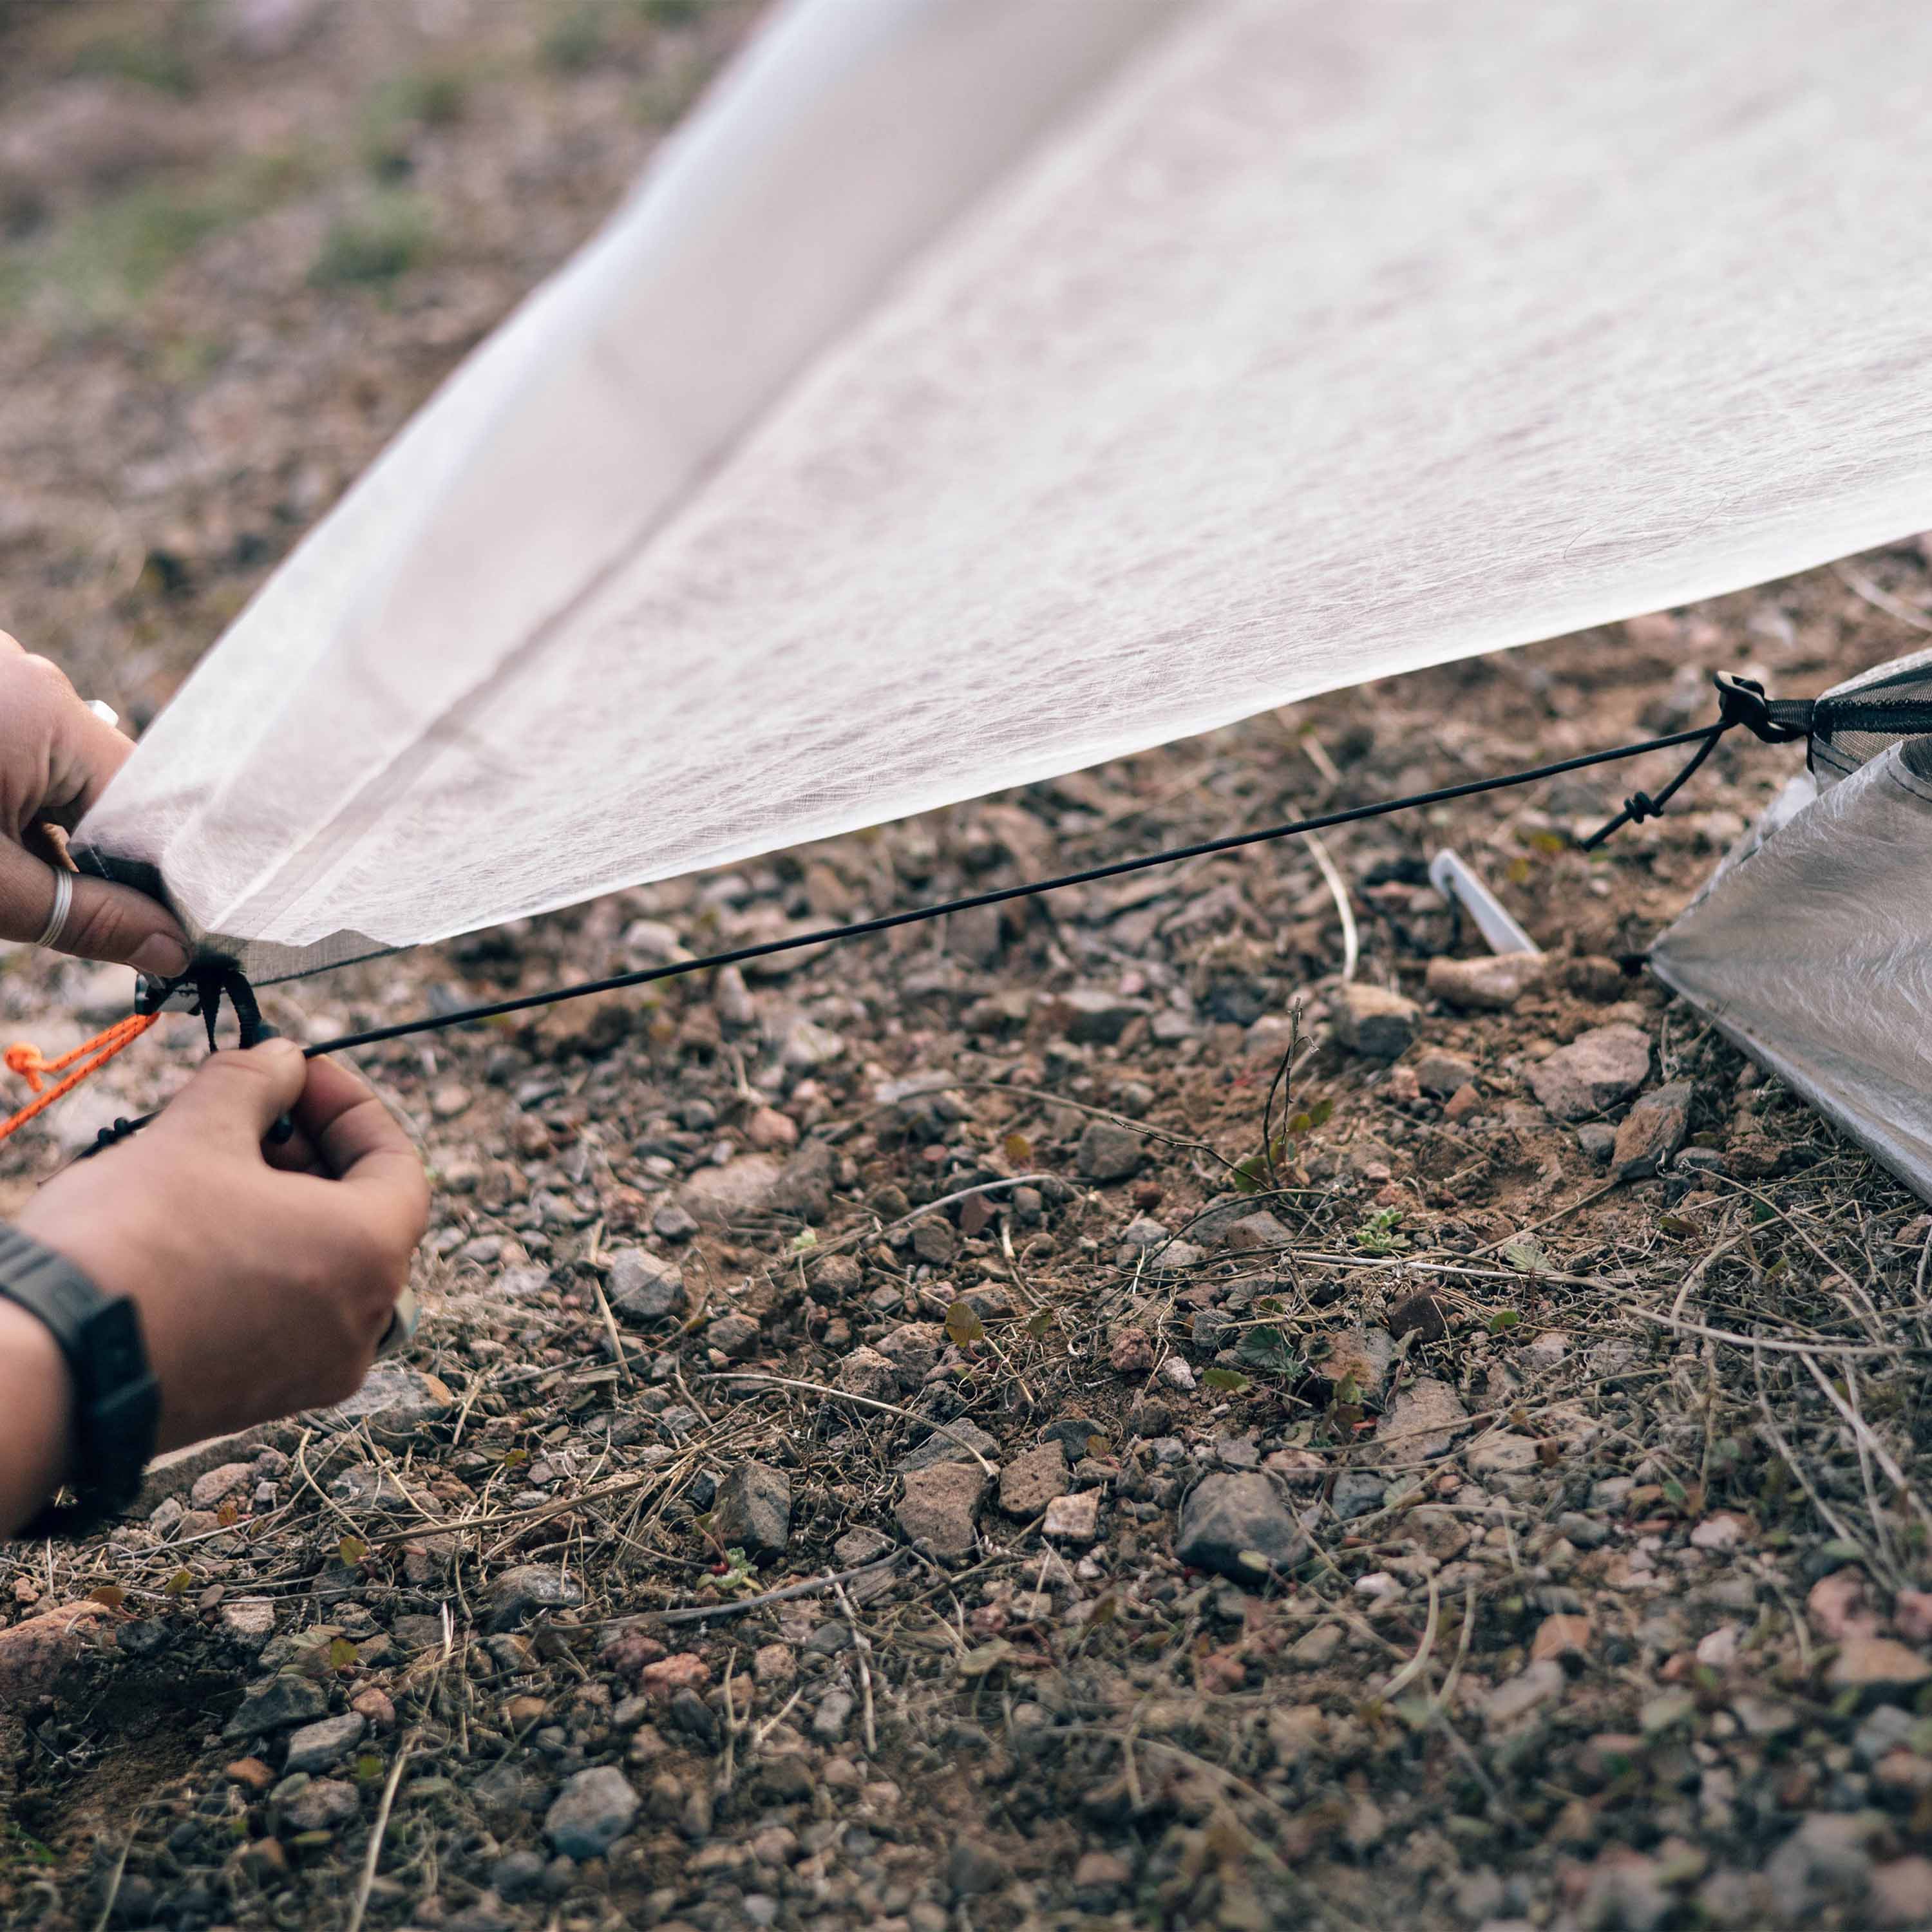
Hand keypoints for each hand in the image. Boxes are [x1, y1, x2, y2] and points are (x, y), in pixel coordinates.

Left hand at [0, 632, 190, 974]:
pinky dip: (7, 787)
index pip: (147, 806)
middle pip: (101, 786)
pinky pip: (15, 739)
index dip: (157, 875)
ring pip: (53, 765)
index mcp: (55, 716)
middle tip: (51, 907)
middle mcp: (35, 678)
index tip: (162, 936)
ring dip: (40, 822)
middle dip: (86, 852)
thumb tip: (175, 952)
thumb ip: (85, 917)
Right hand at [15, 1039, 427, 1454]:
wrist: (49, 1366)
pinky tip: (200, 1226)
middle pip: (364, 1214)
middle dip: (312, 1151)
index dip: (348, 1106)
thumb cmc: (135, 1241)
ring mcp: (314, 1369)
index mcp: (371, 1255)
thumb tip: (280, 1059)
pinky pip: (286, 1310)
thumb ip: (254, 1082)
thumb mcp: (198, 1130)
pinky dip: (262, 1259)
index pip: (399, 1163)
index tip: (297, 1073)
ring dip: (283, 1203)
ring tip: (216, 1161)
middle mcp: (362, 1323)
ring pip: (323, 1263)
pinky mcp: (260, 1396)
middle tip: (254, 1112)